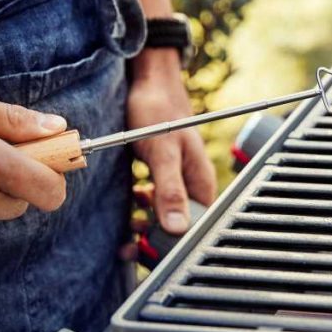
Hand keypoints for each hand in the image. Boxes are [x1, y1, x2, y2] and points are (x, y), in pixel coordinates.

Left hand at [127, 49, 215, 234]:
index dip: (175, 242)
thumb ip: (169, 190)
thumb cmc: (158, 110)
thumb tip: (177, 227)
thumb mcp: (163, 152)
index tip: (150, 249)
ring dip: (150, 226)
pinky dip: (145, 210)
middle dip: (159, 238)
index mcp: (201, 181)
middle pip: (183, 224)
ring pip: (169, 215)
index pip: (197, 224)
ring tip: (130, 230)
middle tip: (133, 246)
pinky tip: (134, 206)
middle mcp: (193, 183)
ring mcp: (179, 178)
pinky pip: (158, 201)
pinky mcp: (164, 174)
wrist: (148, 82)